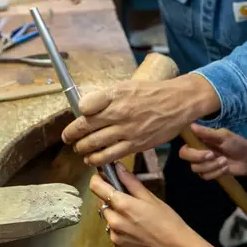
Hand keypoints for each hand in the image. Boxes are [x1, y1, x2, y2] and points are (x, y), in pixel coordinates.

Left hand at [62, 74, 219, 165]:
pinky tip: (93, 160)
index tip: (70, 124)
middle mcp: (119, 113)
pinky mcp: (137, 144)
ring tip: (79, 150)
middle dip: (73, 136)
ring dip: (83, 149)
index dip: (74, 118)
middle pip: (87, 128)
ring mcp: (128, 130)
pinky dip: (99, 159)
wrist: (178, 102)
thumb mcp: (126, 86)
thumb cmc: (152, 92)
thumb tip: (85, 107)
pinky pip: (112, 155)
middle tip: (68, 139)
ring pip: (96, 144)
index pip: (85, 108)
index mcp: (115, 96)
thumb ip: (105, 97)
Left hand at [90, 162, 210, 246]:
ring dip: (115, 215)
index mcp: (122, 205)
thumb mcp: (150, 197)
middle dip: (110, 198)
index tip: (102, 176)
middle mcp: (114, 221)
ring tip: (134, 218)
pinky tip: (135, 230)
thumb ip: (130, 181)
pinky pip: (113, 234)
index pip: (96, 187)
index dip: (98, 179)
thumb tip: (117, 167)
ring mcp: (115, 237)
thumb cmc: (167, 220)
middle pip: (101, 203)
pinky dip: (120, 230)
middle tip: (127, 199)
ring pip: (108, 219)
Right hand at [179, 124, 246, 179]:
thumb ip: (207, 133)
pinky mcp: (209, 173)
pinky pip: (205, 176)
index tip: (204, 148)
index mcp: (199, 140)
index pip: (185, 145)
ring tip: (225, 162)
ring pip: (196, 168)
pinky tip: (226, 168)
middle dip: (199, 158)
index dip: (189, 149)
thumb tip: (191, 125)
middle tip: (213, 155)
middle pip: (185, 156)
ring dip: (212, 166)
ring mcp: (203, 163)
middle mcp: (198, 151)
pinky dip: (216, 172)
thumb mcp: (224, 136)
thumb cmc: (237, 144)